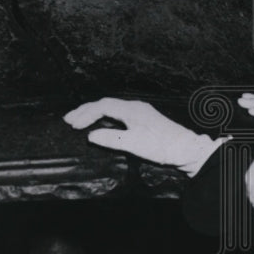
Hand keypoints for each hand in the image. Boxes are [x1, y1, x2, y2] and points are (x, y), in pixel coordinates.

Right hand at [63, 98, 224, 173]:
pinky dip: (104, 117)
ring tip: (78, 121)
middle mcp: (135, 107)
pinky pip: (118, 113)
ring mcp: (140, 112)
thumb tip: (91, 135)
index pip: (103, 106)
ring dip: (94, 113)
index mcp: (132, 109)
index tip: (72, 125)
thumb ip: (112, 138)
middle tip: (68, 120)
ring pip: (112, 108)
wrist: (186, 149)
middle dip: (85, 111)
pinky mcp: (143, 120)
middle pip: (106, 104)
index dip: (85, 114)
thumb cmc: (162, 146)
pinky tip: (100, 124)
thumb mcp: (135, 144)